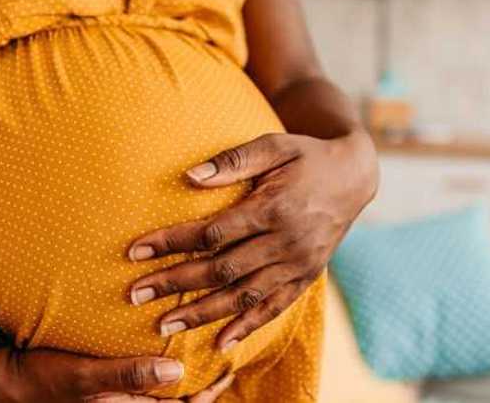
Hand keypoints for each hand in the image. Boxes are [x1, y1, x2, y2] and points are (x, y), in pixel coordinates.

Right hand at [0, 345, 234, 402]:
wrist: (2, 384)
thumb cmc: (43, 379)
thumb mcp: (84, 377)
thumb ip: (129, 375)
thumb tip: (176, 373)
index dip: (206, 395)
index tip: (226, 371)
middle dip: (201, 390)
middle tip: (224, 364)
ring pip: (160, 399)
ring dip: (183, 386)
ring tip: (206, 362)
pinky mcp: (104, 395)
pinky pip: (141, 393)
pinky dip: (159, 380)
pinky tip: (168, 360)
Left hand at [126, 130, 376, 349]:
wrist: (354, 176)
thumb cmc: (305, 156)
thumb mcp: (273, 146)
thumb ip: (233, 161)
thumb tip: (189, 177)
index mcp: (274, 208)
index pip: (213, 233)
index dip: (172, 243)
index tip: (136, 251)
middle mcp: (287, 242)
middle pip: (222, 270)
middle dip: (175, 283)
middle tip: (135, 294)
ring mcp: (299, 265)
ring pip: (244, 296)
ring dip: (202, 313)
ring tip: (165, 325)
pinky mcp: (307, 277)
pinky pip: (274, 308)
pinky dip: (248, 327)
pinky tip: (220, 342)